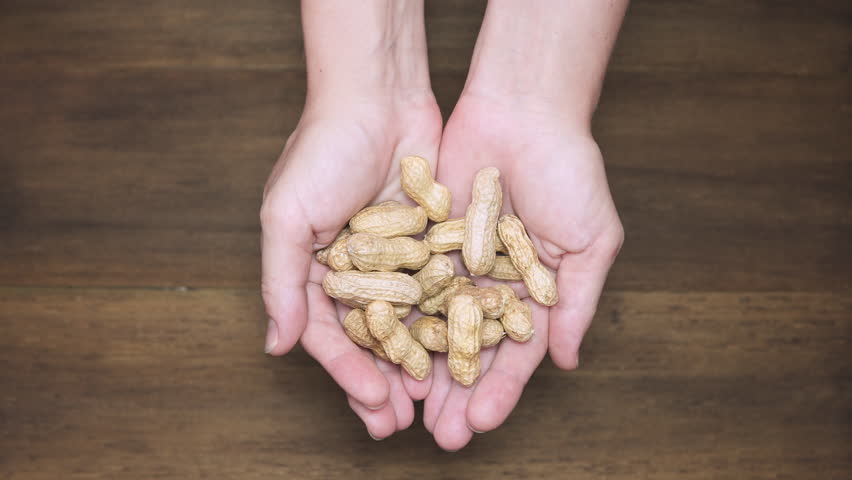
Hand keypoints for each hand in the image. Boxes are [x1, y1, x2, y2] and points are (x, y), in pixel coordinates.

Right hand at [260, 92, 441, 438]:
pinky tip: (462, 351)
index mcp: (316, 271)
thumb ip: (281, 282)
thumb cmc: (321, 150)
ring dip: (419, 363)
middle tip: (399, 425)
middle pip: (372, 339)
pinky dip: (450, 322)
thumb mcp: (285, 217)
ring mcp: (398, 258)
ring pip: (411, 323)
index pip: (332, 335)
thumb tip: (275, 346)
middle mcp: (357, 271)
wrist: (377, 95)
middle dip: (384, 382)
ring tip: (433, 403)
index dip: (349, 373)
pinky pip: (443, 289)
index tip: (372, 404)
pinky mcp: (434, 242)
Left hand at [426, 93, 623, 449]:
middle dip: (456, 395)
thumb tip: (568, 362)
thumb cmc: (570, 171)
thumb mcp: (591, 240)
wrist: (523, 109)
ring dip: (422, 371)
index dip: (500, 390)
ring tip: (408, 411)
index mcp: (534, 294)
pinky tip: (383, 352)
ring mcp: (455, 264)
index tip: (481, 423)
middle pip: (471, 351)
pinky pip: (408, 284)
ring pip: (434, 327)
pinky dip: (397, 318)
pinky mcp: (423, 239)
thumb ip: (578, 303)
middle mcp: (492, 286)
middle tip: (441, 436)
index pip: (515, 355)